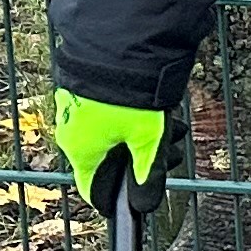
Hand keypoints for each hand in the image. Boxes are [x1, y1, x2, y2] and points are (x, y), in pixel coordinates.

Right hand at [49, 92, 174, 212]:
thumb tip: (144, 207)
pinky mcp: (87, 90)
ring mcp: (78, 110)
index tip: (136, 203)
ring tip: (177, 128)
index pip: (94, 191)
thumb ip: (148, 175)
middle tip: (173, 155)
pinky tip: (164, 111)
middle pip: (110, 162)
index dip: (117, 200)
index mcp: (81, 152)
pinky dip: (137, 119)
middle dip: (144, 162)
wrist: (118, 44)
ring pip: (116, 136)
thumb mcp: (148, 141)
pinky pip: (112, 115)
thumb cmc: (131, 97)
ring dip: (147, 138)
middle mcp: (72, 133)